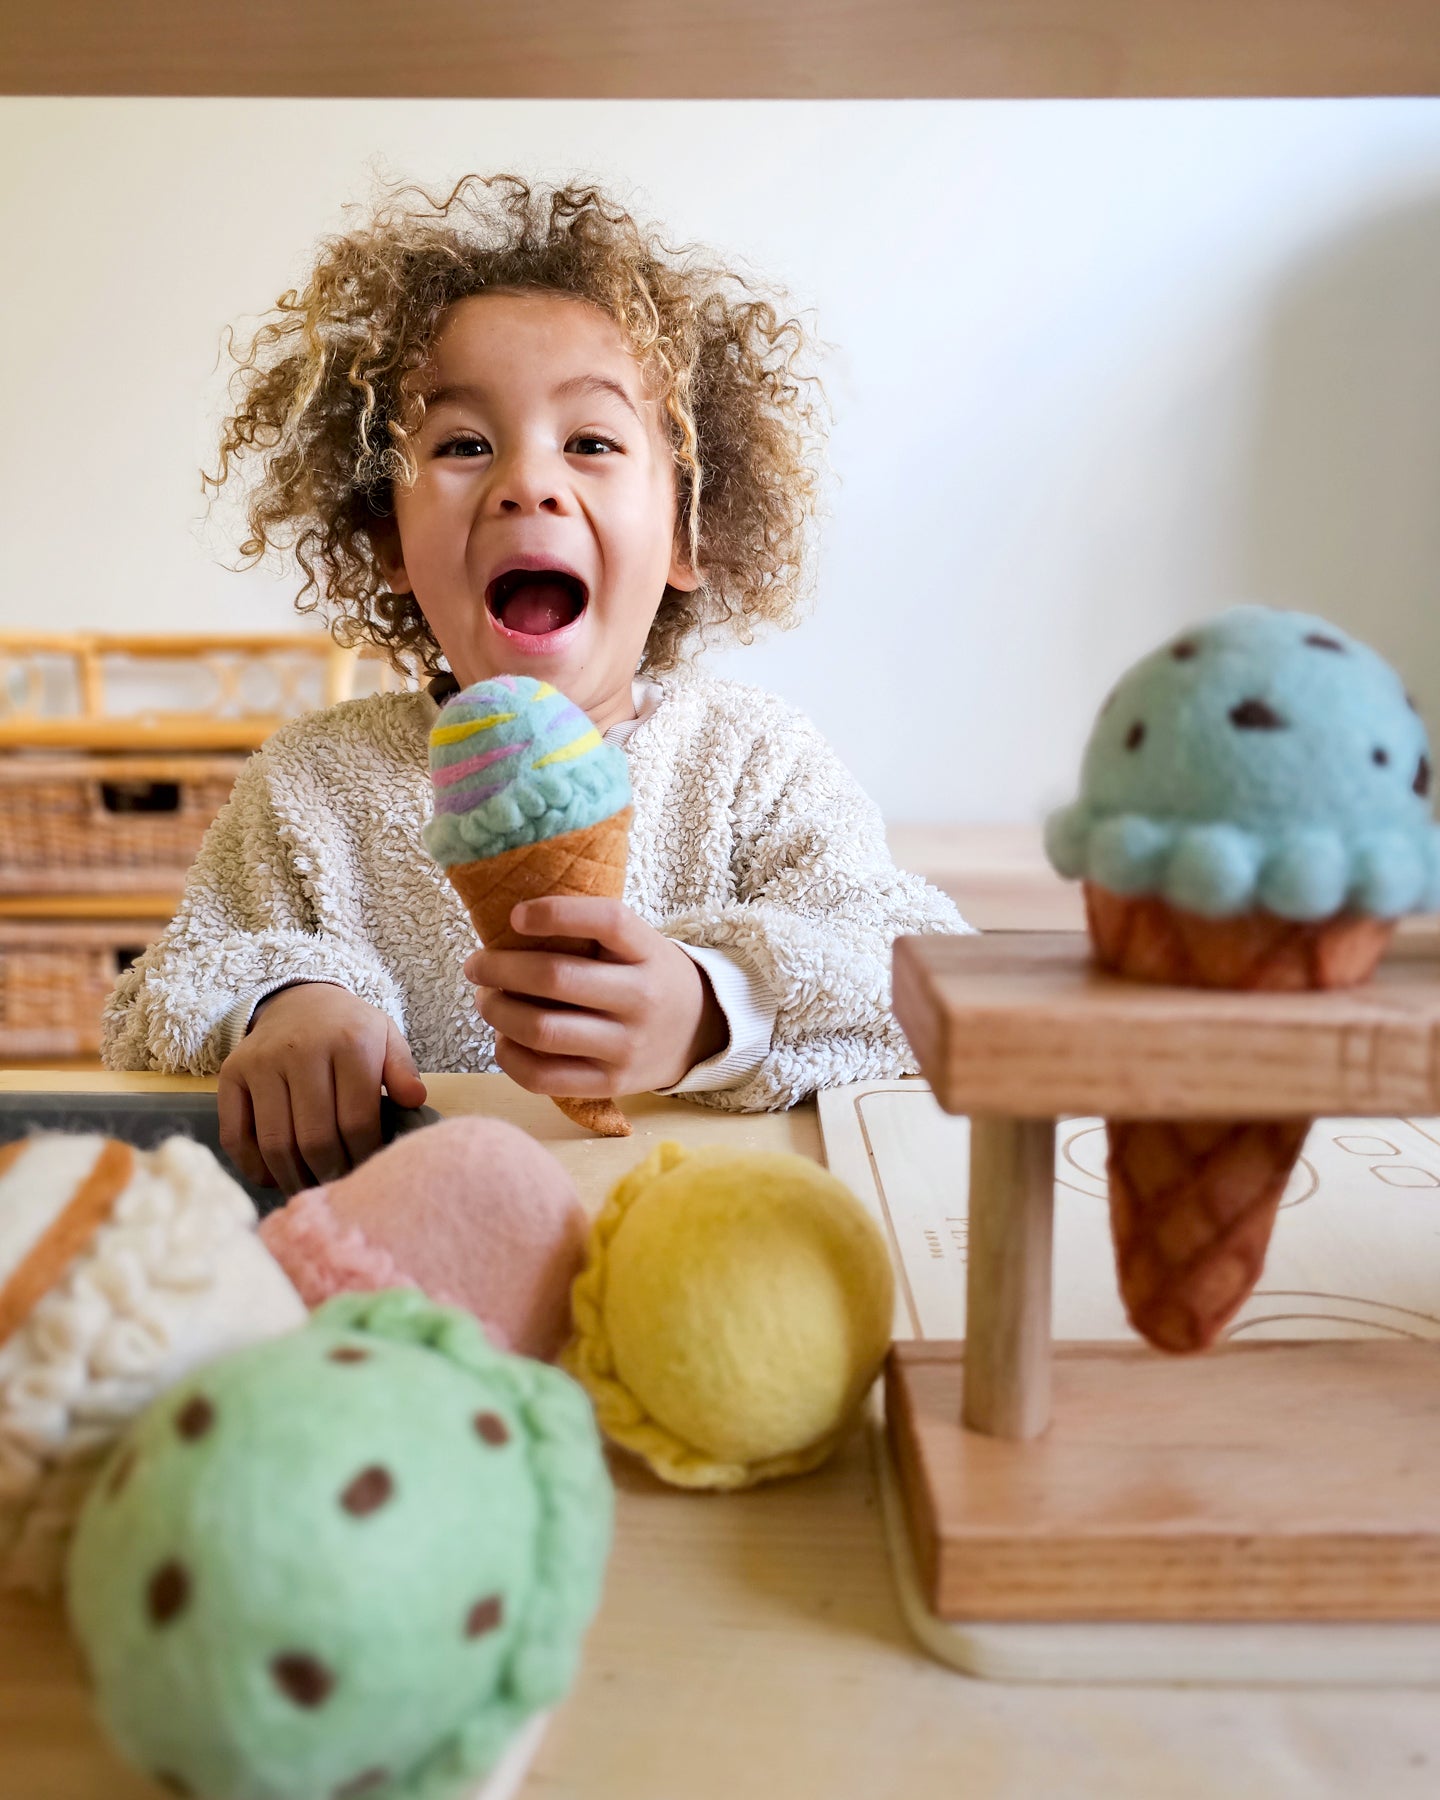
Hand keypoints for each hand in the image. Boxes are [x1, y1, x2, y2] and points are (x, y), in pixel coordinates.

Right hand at [217, 983, 427, 1196]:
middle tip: (338, 1188)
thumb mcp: (386, 1038)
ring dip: (293, 1178)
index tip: (368, 1172)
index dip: (363, 1156)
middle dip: (330, 1173)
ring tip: (310, 1189)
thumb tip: (415, 1100)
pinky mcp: (230, 1074)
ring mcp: (261, 1062)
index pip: (357, 1120)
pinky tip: (274, 1176)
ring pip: (275, 1142)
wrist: (300, 1001)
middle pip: (315, 1138)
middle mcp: (301, 1050)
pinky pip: (236, 1135)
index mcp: (350, 1042)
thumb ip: (402, 1069)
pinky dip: (253, 1167)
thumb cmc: (350, 1030)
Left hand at [465, 898, 728, 1098]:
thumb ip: (589, 933)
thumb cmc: (646, 977)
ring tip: (486, 1000)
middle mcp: (642, 999)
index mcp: (649, 952)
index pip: (606, 921)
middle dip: (499, 968)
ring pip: (541, 1030)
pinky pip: (542, 1077)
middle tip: (477, 964)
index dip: (555, 913)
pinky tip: (503, 1038)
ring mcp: (626, 1047)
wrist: (697, 1032)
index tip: (515, 916)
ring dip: (497, 1011)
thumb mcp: (637, 944)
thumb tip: (508, 927)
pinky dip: (509, 1056)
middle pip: (556, 978)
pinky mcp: (609, 1084)